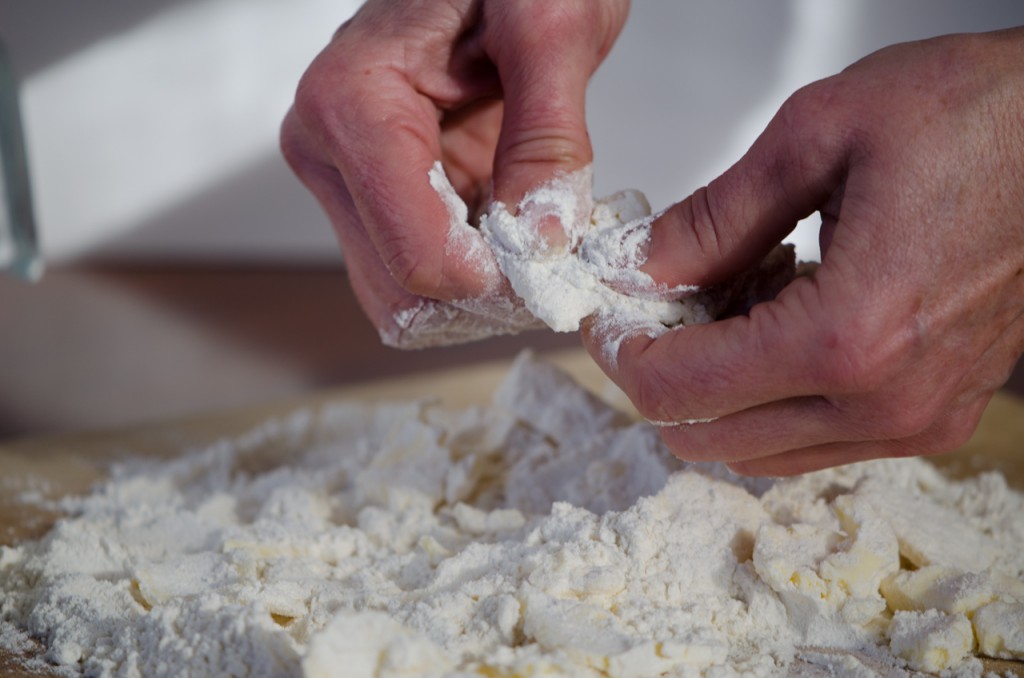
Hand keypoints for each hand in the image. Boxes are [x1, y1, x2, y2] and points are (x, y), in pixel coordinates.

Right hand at [281, 0, 628, 346]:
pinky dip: (475, 272)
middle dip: (483, 295)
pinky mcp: (379, 193)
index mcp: (351, 103)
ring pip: (405, 294)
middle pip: (398, 292)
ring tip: (538, 240)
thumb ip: (547, 136)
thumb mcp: (550, 26)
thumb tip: (542, 236)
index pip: (415, 253)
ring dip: (479, 291)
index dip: (495, 277)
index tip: (556, 256)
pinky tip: (516, 231)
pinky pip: (421, 270)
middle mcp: (330, 148)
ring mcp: (351, 177)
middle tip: (552, 262)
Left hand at [583, 29, 1023, 474]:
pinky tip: (782, 316)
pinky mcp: (934, 415)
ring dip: (719, 388)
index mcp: (847, 335)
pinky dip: (772, 393)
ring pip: (759, 448)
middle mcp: (885, 400)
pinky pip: (815, 437)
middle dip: (664, 375)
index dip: (622, 357)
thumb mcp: (817, 135)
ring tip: (733, 297)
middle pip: (709, 437)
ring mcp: (915, 419)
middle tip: (659, 305)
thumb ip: (712, 219)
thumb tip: (643, 270)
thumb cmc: (979, 118)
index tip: (606, 319)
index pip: (680, 391)